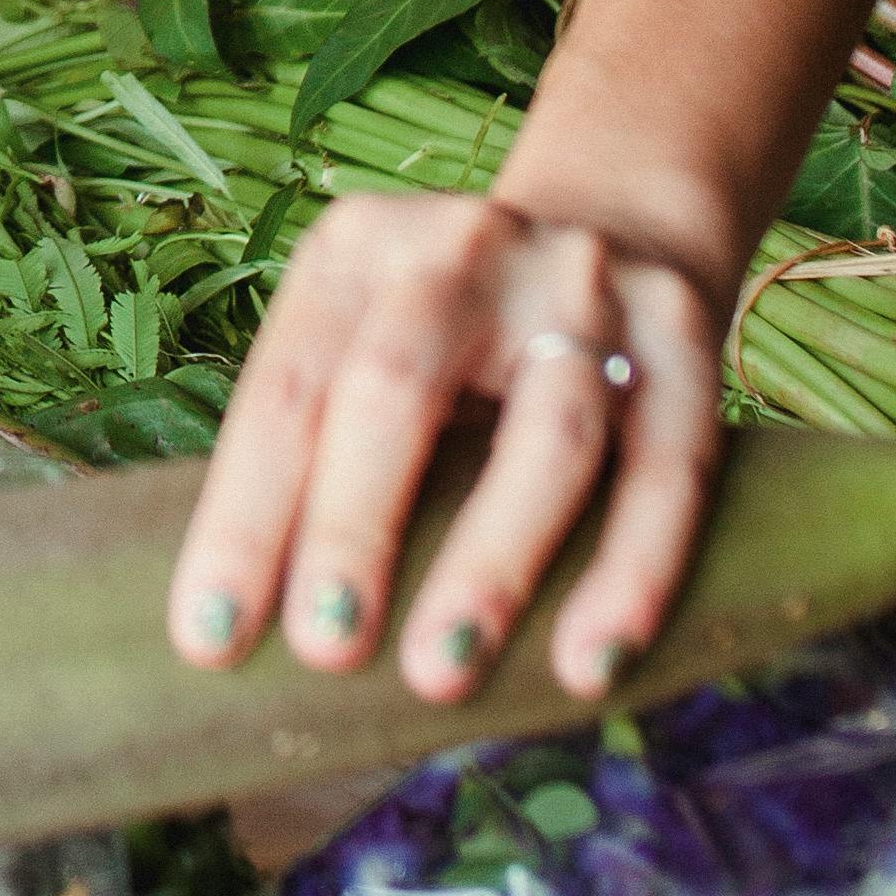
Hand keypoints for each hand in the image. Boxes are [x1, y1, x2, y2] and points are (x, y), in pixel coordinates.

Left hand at [166, 191, 719, 709]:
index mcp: (358, 248)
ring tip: (440, 673)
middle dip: (352, 522)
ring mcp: (583, 285)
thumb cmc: (457, 335)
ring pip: (547, 434)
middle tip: (323, 646)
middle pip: (397, 385)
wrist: (617, 222)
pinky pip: (665, 469)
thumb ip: (326, 445)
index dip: (244, 513)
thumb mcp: (374, 339)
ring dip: (491, 561)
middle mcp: (465, 248)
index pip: (288, 387)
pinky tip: (587, 664)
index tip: (210, 636)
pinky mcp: (685, 338)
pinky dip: (629, 572)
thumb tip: (248, 619)